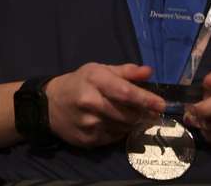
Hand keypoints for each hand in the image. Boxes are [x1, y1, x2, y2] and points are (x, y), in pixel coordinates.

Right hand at [45, 63, 166, 148]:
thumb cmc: (79, 83)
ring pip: (122, 127)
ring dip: (133, 123)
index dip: (146, 99)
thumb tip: (149, 72)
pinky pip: (113, 138)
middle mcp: (91, 102)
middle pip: (127, 113)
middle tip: (152, 112)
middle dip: (143, 114)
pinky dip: (120, 132)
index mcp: (95, 80)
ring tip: (135, 116)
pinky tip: (117, 124)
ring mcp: (88, 124)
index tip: (161, 104)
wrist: (49, 105)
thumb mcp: (99, 70)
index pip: (125, 92)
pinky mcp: (87, 140)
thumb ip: (126, 71)